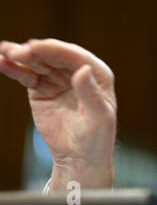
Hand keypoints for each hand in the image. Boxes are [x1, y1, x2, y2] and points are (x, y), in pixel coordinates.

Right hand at [0, 39, 116, 190]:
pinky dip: (15, 69)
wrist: (79, 157)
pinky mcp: (42, 89)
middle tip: (15, 52)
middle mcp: (79, 72)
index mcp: (98, 74)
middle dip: (35, 52)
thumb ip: (90, 93)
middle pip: (55, 57)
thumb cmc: (96, 138)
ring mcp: (59, 79)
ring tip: (4, 52)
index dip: (55, 50)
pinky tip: (2, 62)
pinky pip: (28, 76)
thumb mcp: (99, 117)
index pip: (75, 56)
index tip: (34, 47)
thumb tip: (83, 69)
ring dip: (21, 57)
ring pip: (39, 64)